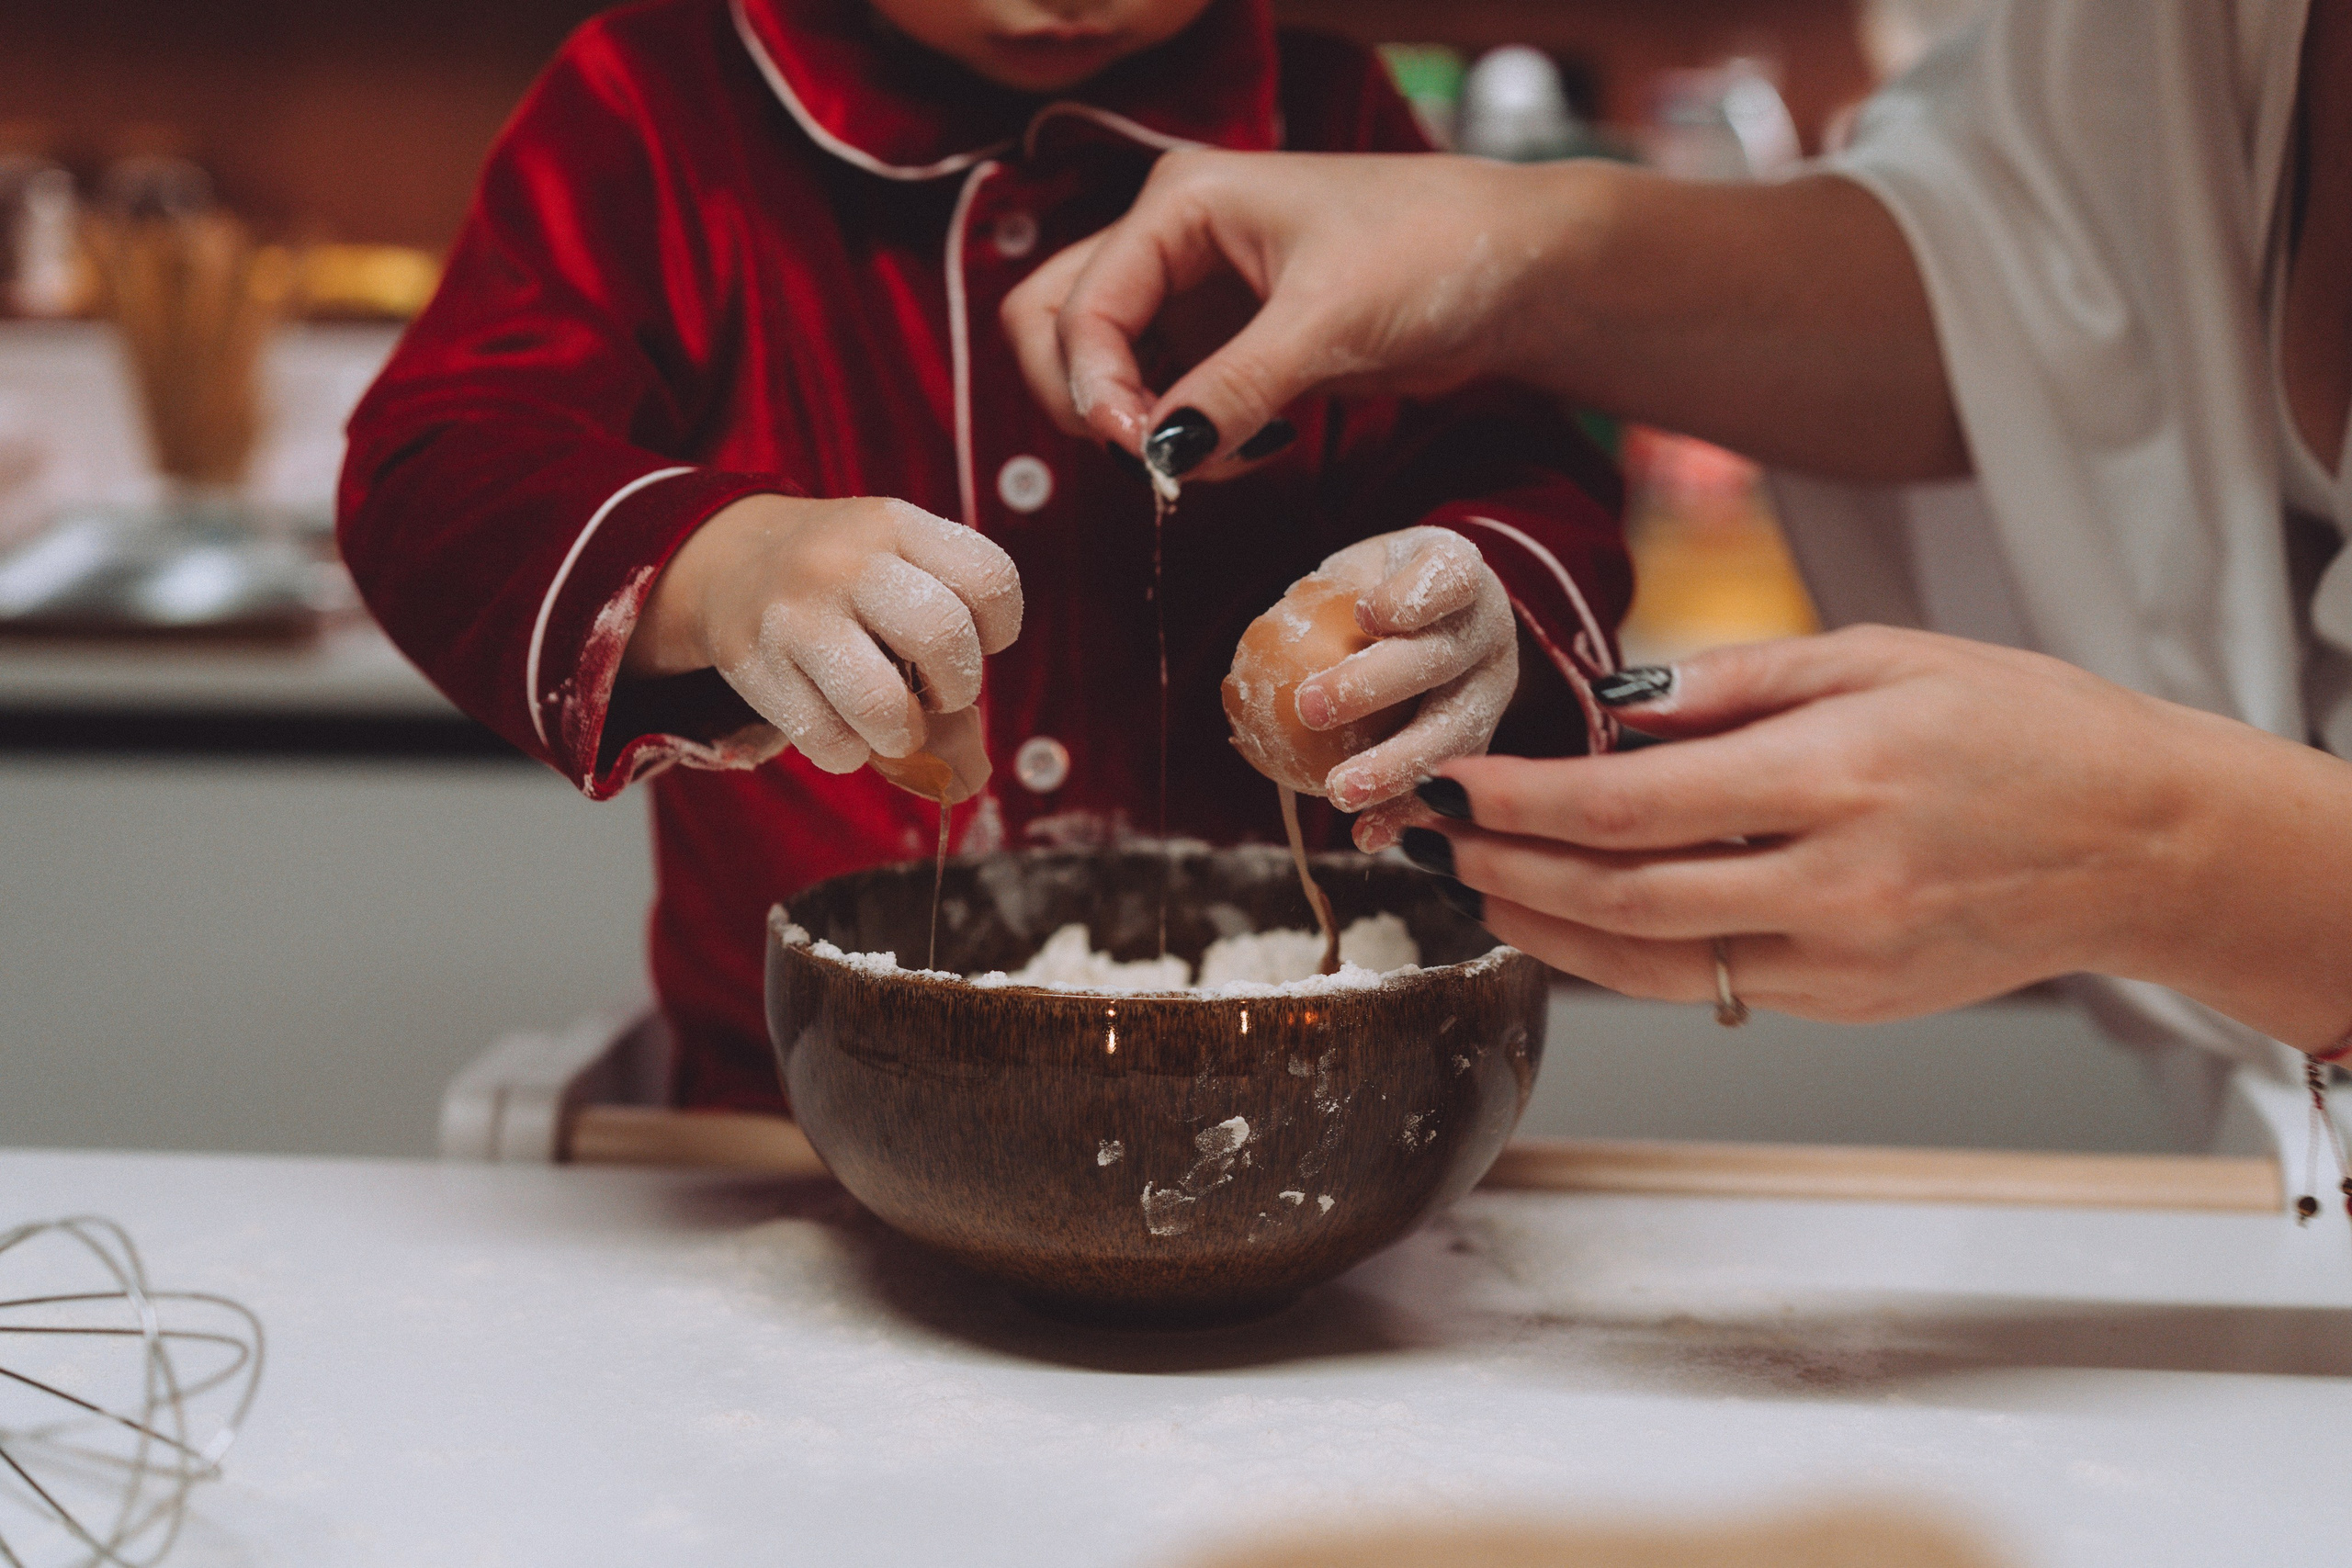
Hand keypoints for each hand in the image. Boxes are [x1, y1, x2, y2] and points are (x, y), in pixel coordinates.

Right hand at [624, 494, 1021, 801]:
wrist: (730, 563)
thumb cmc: (844, 577)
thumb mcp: (896, 554)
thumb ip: (950, 609)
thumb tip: (970, 754)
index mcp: (896, 525)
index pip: (990, 579)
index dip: (999, 628)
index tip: (977, 639)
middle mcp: (846, 563)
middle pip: (943, 637)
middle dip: (957, 687)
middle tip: (938, 693)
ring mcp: (797, 615)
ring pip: (883, 705)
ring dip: (904, 735)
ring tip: (896, 726)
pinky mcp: (756, 666)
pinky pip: (829, 741)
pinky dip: (850, 752)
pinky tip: (845, 727)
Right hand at [1003, 150, 1549, 474]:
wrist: (1518, 271)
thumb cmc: (1434, 254)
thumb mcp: (1328, 321)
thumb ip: (1234, 388)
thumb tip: (1158, 456)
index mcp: (1181, 201)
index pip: (1080, 303)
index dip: (1093, 385)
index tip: (1144, 453)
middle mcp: (1171, 240)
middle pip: (1055, 322)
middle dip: (1086, 400)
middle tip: (1152, 459)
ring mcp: (1195, 293)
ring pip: (1106, 368)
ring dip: (1139, 429)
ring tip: (1218, 458)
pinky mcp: (1228, 343)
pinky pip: (1165, 399)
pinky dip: (1185, 437)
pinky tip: (1250, 448)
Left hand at [1302, 527, 1515, 851]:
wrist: (1433, 620)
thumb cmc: (1373, 591)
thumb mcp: (1351, 574)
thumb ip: (1319, 603)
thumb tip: (1249, 670)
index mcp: (1459, 571)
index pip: (1446, 578)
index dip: (1412, 598)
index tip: (1366, 615)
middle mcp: (1489, 629)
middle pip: (1440, 658)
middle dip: (1376, 687)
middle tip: (1311, 709)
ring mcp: (1494, 688)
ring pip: (1455, 731)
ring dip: (1395, 767)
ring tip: (1340, 794)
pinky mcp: (1487, 741)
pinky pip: (1451, 782)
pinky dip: (1408, 812)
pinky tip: (1368, 838)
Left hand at [1411, 626, 2351, 1047]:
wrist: (2142, 838)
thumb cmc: (2023, 728)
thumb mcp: (1881, 658)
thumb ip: (1737, 686)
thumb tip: (1614, 708)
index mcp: (1835, 776)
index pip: (1627, 804)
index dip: (1520, 801)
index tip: (1453, 781)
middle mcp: (1834, 881)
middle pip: (1618, 894)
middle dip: (1504, 867)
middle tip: (1432, 839)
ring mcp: (1844, 956)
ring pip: (1651, 964)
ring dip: (1546, 928)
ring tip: (1478, 885)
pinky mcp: (1853, 1001)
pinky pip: (1711, 986)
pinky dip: (1626, 959)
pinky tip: (1573, 922)